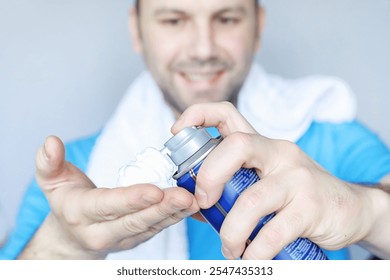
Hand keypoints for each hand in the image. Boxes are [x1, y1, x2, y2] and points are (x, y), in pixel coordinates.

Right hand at [20, 136, 198, 258]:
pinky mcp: (136, 238)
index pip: (107, 206)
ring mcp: (121, 237)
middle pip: (135, 220)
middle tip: (186, 195)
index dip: (132, 198)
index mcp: (80, 213)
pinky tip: (190, 206)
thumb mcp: (50, 181)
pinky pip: (157, 228)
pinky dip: (174, 217)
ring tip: (194, 200)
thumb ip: (49, 162)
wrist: (72, 235)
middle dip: (162, 208)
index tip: (155, 189)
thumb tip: (51, 142)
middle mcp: (101, 231)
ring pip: (150, 226)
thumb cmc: (65, 201)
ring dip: (174, 214)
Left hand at [172, 102, 376, 259]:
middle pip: (236, 146)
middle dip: (208, 176)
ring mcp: (297, 177)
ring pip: (251, 200)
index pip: (227, 114)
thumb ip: (233, 188)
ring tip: (230, 249)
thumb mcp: (265, 182)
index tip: (176, 132)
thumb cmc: (297, 195)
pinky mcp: (311, 206)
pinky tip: (252, 258)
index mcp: (262, 146)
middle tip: (202, 204)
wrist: (350, 208)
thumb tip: (193, 205)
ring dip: (231, 232)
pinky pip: (273, 233)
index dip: (197, 115)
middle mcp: (279, 153)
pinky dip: (255, 252)